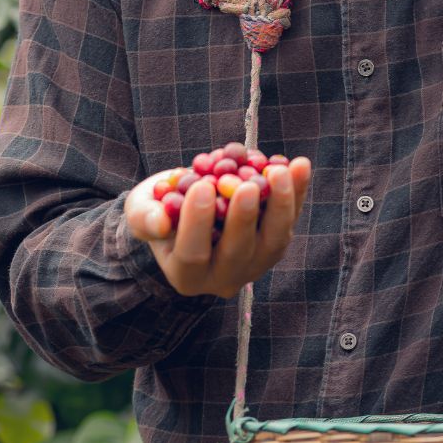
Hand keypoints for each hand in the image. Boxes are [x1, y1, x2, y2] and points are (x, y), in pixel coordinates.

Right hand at [125, 157, 310, 298]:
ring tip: (280, 170)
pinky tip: (300, 165)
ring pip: (274, 239)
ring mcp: (256, 262)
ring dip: (281, 203)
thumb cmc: (161, 208)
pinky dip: (297, 191)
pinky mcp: (277, 242)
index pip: (192, 254)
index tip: (202, 185)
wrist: (189, 206)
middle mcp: (224, 277)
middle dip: (244, 217)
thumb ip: (145, 217)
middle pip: (239, 251)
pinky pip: (291, 217)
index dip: (197, 223)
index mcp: (186, 275)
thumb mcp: (141, 209)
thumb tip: (161, 223)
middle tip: (248, 185)